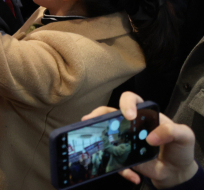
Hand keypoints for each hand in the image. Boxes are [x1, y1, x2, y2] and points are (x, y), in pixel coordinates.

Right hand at [83, 92, 198, 188]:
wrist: (176, 171)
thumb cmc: (179, 148)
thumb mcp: (184, 136)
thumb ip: (173, 131)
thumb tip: (151, 137)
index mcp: (145, 114)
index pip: (131, 100)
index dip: (127, 104)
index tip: (129, 116)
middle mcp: (130, 125)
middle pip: (109, 112)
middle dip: (98, 114)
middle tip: (91, 120)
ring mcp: (124, 140)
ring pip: (104, 133)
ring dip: (96, 137)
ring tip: (93, 142)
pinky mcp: (122, 156)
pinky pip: (115, 160)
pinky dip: (121, 169)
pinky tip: (133, 176)